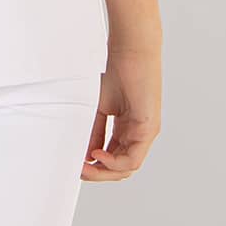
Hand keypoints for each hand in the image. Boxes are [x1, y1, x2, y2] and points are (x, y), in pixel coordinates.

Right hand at [82, 45, 160, 181]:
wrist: (132, 51)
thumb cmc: (117, 71)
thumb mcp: (100, 106)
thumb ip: (95, 131)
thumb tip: (85, 154)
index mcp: (127, 130)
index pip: (113, 159)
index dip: (95, 166)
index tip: (76, 164)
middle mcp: (138, 135)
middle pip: (120, 169)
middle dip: (98, 173)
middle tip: (79, 171)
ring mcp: (145, 134)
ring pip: (126, 168)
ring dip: (104, 171)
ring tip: (85, 166)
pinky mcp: (149, 129)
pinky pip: (132, 158)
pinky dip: (113, 161)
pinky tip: (98, 154)